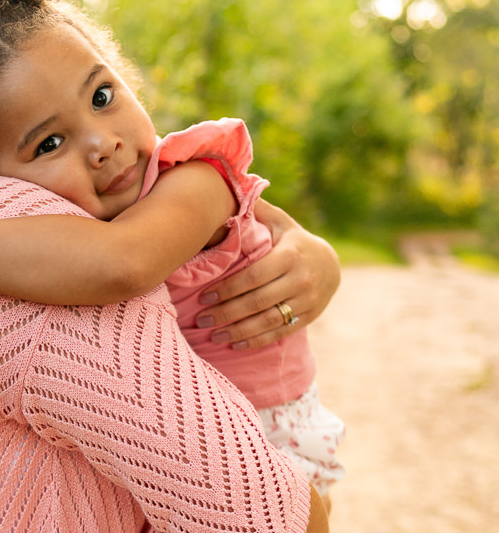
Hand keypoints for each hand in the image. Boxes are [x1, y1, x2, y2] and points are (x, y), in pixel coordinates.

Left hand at [193, 200, 340, 350]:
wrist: (332, 263)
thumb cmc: (294, 241)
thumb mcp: (280, 222)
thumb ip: (257, 210)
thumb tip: (232, 188)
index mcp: (289, 255)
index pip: (253, 276)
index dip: (228, 289)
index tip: (204, 296)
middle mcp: (300, 280)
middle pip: (257, 301)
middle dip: (227, 313)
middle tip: (201, 320)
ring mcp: (307, 301)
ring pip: (268, 320)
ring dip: (239, 331)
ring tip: (214, 336)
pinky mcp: (309, 316)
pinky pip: (281, 332)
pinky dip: (257, 340)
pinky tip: (236, 344)